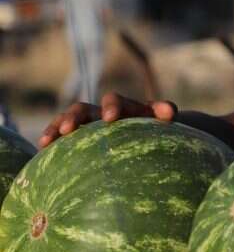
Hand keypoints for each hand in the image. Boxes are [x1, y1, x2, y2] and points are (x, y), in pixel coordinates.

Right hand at [38, 92, 177, 147]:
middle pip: (84, 109)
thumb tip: (171, 111)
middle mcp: (103, 113)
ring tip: (49, 140)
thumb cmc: (161, 130)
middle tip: (70, 129)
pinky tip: (44, 151)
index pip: (116, 101)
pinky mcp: (81, 138)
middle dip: (75, 117)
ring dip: (58, 127)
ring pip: (69, 121)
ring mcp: (90, 125)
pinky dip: (53, 139)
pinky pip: (62, 136)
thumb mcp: (163, 122)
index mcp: (126, 108)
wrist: (155, 137)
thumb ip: (164, 112)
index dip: (112, 107)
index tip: (110, 119)